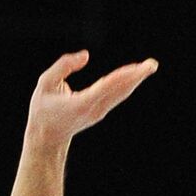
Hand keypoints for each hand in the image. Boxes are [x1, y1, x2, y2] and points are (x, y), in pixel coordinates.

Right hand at [26, 50, 157, 144]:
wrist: (47, 139)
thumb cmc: (43, 110)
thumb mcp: (44, 84)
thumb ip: (63, 67)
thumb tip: (85, 56)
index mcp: (81, 103)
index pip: (106, 87)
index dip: (123, 76)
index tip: (138, 68)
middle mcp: (94, 109)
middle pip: (119, 90)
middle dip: (136, 77)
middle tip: (152, 64)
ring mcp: (99, 112)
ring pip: (121, 93)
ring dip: (135, 79)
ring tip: (149, 66)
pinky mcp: (100, 111)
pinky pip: (116, 95)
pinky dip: (127, 83)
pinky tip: (135, 75)